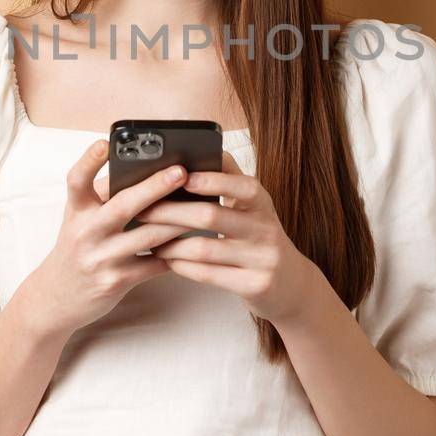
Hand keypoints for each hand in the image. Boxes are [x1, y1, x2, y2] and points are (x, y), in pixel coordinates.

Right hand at [18, 140, 194, 337]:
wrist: (56, 297)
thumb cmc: (78, 247)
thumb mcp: (80, 219)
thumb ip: (103, 196)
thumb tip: (146, 169)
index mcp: (76, 211)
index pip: (76, 181)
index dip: (88, 161)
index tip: (104, 143)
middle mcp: (85, 232)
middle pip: (122, 205)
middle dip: (154, 187)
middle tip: (180, 172)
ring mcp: (100, 258)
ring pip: (147, 237)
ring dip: (176, 222)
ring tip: (201, 207)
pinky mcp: (115, 282)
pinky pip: (152, 265)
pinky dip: (173, 254)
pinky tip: (191, 243)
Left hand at [133, 150, 321, 324]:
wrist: (291, 283)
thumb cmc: (259, 237)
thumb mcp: (253, 207)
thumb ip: (230, 180)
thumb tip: (199, 151)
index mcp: (263, 203)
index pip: (242, 186)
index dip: (212, 180)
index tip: (181, 175)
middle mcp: (266, 229)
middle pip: (212, 216)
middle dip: (172, 212)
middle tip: (144, 211)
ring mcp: (263, 259)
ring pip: (205, 248)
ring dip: (171, 243)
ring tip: (150, 239)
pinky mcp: (254, 285)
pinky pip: (209, 274)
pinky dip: (182, 266)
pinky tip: (168, 259)